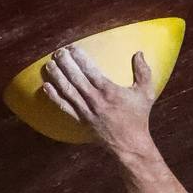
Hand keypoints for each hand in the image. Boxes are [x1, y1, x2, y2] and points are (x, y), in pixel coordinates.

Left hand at [41, 44, 155, 152]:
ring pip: (67, 91)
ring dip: (57, 77)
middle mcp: (95, 100)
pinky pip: (65, 107)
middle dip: (65, 64)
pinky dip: (54, 97)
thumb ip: (143, 72)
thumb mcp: (145, 93)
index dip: (79, 58)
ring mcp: (86, 111)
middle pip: (75, 78)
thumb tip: (139, 53)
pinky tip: (46, 87)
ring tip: (49, 65)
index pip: (90, 70)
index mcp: (109, 91)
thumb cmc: (138, 117)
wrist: (129, 144)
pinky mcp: (81, 121)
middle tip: (58, 52)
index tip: (72, 48)